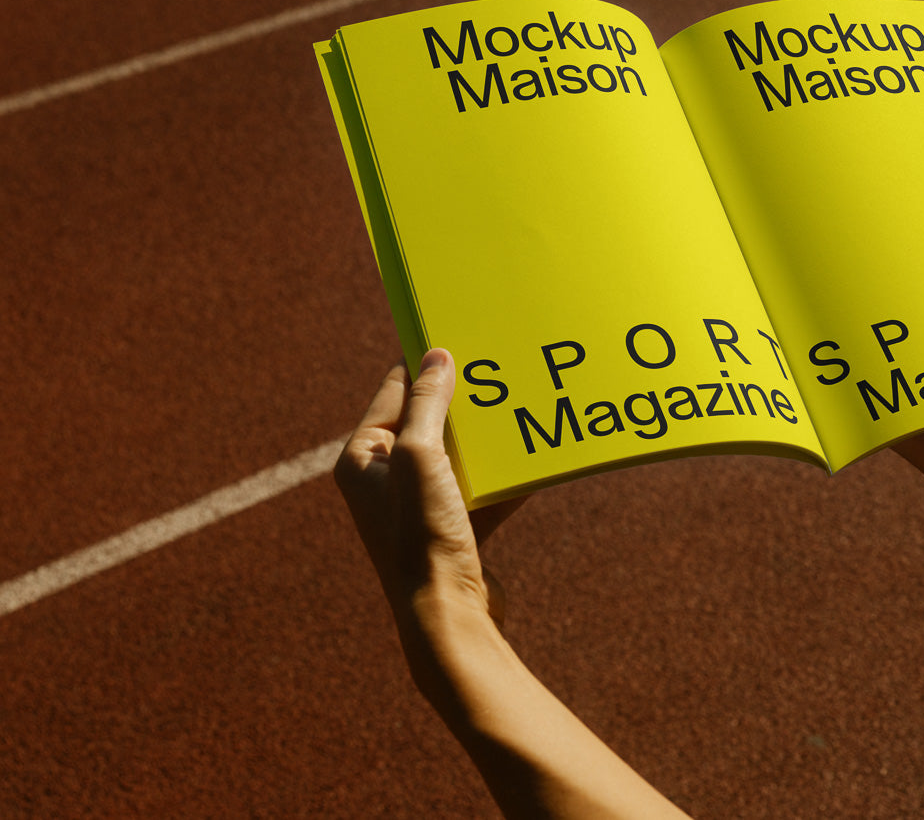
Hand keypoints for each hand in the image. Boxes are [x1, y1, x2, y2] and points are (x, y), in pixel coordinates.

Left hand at [335, 348, 517, 638]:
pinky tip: (531, 463)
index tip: (460, 337)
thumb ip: (429, 403)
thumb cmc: (421, 536)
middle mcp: (385, 481)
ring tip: (516, 412)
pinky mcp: (452, 528)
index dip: (427, 365)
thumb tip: (436, 357)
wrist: (448, 616)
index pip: (394, 392)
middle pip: (428, 422)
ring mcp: (419, 505)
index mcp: (362, 459)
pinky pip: (479, 489)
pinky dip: (502, 478)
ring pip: (457, 455)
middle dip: (463, 401)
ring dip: (485, 439)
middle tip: (497, 371)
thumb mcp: (422, 456)